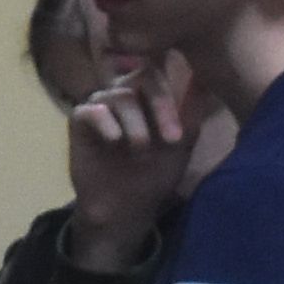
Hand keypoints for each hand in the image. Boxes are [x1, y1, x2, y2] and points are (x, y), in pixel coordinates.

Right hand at [60, 50, 200, 270]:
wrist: (125, 208)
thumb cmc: (154, 175)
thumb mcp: (180, 146)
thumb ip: (191, 114)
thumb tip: (205, 80)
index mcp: (148, 96)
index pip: (160, 76)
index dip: (169, 101)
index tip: (176, 136)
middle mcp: (124, 94)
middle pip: (142, 77)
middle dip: (160, 106)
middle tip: (169, 139)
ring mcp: (100, 104)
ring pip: (120, 96)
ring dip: (136, 123)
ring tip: (140, 149)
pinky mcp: (79, 120)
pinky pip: (91, 110)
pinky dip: (105, 123)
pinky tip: (115, 140)